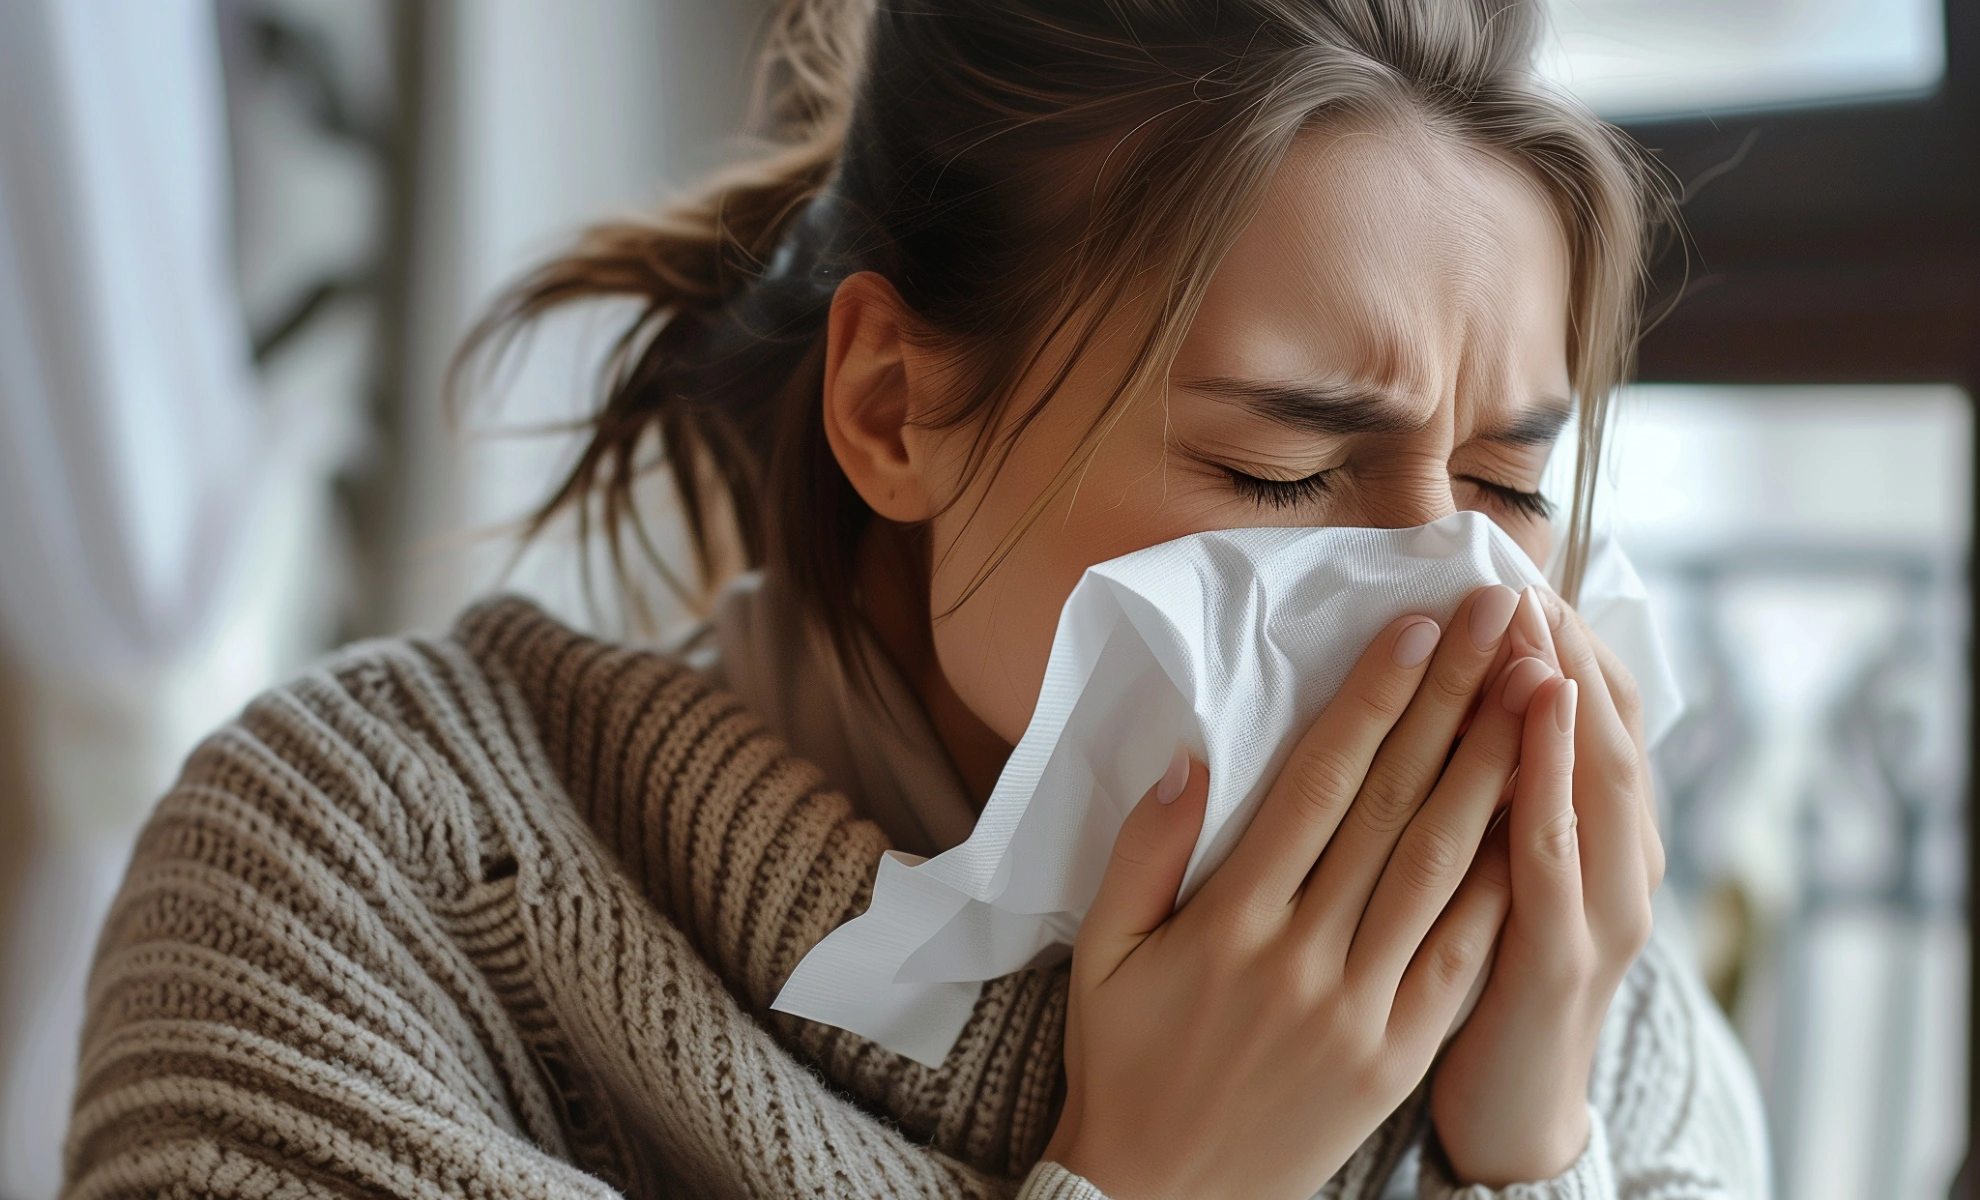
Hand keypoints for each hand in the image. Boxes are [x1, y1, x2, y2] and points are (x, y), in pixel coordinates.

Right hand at [1046, 587, 1552, 1199]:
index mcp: (1230, 923)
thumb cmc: (1122, 1064)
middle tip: (1500, 620)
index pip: (1318, 787)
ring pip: (1442, 870)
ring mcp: (1361, 1009)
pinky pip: (1462, 957)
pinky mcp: (1398, 1054)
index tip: (1415, 627)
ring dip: (1497, 771)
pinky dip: (1502, 883)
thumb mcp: (1101, 953)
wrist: (1159, 1199)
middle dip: (1454, 702)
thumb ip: (1143, 851)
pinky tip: (1538, 816)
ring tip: (1536, 690)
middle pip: (1396, 807)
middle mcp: (1305, 958)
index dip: (1372, 701)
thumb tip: (1189, 758)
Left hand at [1429, 587, 1664, 1184]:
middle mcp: (1619, 856)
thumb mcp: (1508, 859)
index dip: (1562, 642)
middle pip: (1603, 731)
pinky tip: (1524, 749)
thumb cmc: (1489, 964)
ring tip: (1533, 638)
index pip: (1597, 710)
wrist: (1515, 1099)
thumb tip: (1468, 677)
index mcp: (1600, 826)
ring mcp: (1601, 909)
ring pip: (1595, 787)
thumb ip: (1500, 779)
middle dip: (1563, 652)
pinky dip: (1543, 799)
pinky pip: (1553, 870)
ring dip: (1561, 708)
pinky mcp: (1560, 963)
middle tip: (1521, 584)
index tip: (1516, 576)